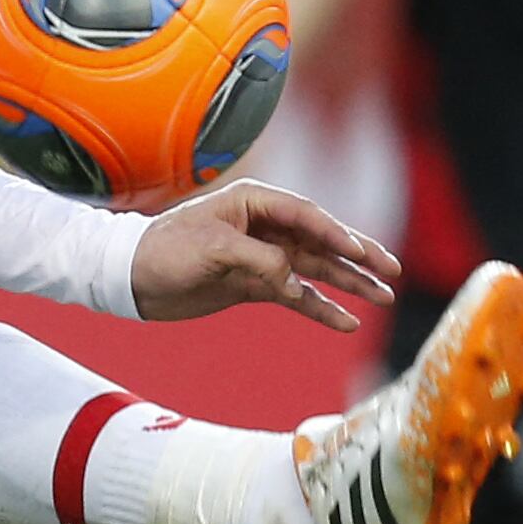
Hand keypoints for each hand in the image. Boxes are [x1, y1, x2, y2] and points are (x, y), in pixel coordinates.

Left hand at [130, 181, 400, 331]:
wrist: (130, 280)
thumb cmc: (164, 250)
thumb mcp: (212, 250)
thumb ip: (260, 262)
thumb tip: (296, 283)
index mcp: (254, 201)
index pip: (307, 216)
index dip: (336, 234)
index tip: (361, 253)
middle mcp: (265, 226)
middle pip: (322, 240)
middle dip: (358, 256)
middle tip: (392, 270)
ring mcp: (264, 257)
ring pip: (316, 270)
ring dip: (349, 283)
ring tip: (383, 296)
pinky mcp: (256, 285)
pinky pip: (298, 297)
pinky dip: (320, 309)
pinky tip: (345, 322)